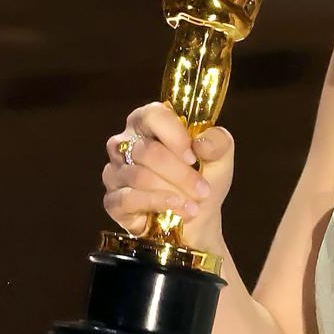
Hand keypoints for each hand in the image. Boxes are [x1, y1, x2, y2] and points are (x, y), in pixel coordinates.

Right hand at [102, 101, 234, 240]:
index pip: (152, 115)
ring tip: (194, 205)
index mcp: (148, 123)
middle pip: (148, 151)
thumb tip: (201, 144)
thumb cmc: (204, 179)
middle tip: (203, 190)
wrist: (198, 218)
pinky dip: (156, 204)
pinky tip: (174, 209)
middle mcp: (125, 143)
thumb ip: (218, 142)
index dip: (174, 135)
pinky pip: (128, 199)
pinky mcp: (112, 201)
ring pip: (141, 176)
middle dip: (181, 174)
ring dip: (173, 192)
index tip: (194, 156)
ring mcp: (115, 172)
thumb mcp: (221, 158)